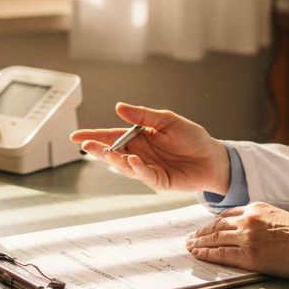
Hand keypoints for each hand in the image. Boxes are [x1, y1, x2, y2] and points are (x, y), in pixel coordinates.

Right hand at [69, 103, 228, 193]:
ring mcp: (148, 168)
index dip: (94, 136)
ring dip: (114, 159)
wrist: (213, 157)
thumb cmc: (192, 137)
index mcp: (138, 137)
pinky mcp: (159, 181)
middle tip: (85, 145)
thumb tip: (119, 107)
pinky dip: (138, 169)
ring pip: (125, 166)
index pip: (111, 136)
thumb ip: (144, 115)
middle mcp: (139, 153)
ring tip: (104, 152)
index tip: (76, 136)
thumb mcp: (167, 120)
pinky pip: (145, 175)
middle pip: (113, 152)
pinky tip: (133, 160)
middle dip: (98, 150)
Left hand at [185, 203, 288, 277]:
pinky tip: (198, 254)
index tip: (204, 229)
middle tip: (190, 238)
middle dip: (201, 233)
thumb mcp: (277, 216)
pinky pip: (221, 254)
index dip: (212, 224)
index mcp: (255, 208)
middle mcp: (248, 220)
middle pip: (217, 226)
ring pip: (215, 239)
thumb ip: (258, 219)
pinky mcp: (248, 255)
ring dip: (200, 243)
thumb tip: (243, 228)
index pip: (225, 216)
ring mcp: (247, 238)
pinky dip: (207, 254)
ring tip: (190, 246)